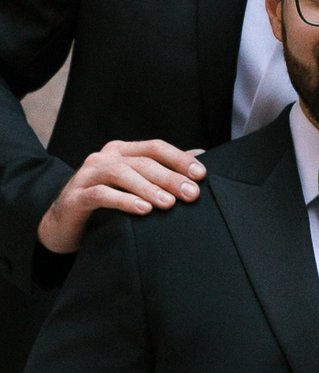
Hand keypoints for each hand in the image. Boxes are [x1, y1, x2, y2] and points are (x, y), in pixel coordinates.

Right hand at [36, 138, 203, 254]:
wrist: (62, 224)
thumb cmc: (105, 204)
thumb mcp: (134, 186)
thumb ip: (162, 171)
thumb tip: (199, 157)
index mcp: (121, 151)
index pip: (155, 147)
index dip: (179, 159)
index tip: (201, 175)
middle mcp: (104, 158)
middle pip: (142, 162)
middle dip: (170, 177)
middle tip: (191, 194)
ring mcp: (87, 175)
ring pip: (122, 174)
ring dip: (149, 188)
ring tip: (169, 204)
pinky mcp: (76, 196)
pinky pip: (102, 194)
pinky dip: (124, 201)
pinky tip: (143, 210)